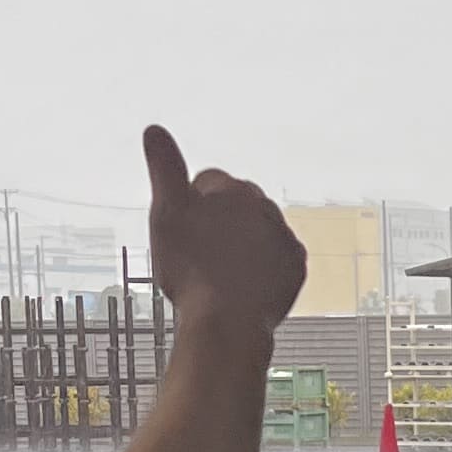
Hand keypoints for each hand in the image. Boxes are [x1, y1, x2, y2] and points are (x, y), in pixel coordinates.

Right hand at [142, 126, 307, 335]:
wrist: (227, 321)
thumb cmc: (192, 270)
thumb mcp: (166, 214)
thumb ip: (163, 169)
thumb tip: (155, 130)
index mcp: (233, 188)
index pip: (207, 183)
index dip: (189, 208)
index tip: (183, 233)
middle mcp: (265, 207)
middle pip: (235, 207)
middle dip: (219, 223)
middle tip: (199, 256)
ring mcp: (284, 238)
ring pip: (257, 232)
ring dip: (242, 245)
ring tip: (219, 273)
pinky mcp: (296, 267)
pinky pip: (277, 260)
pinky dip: (263, 268)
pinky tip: (244, 284)